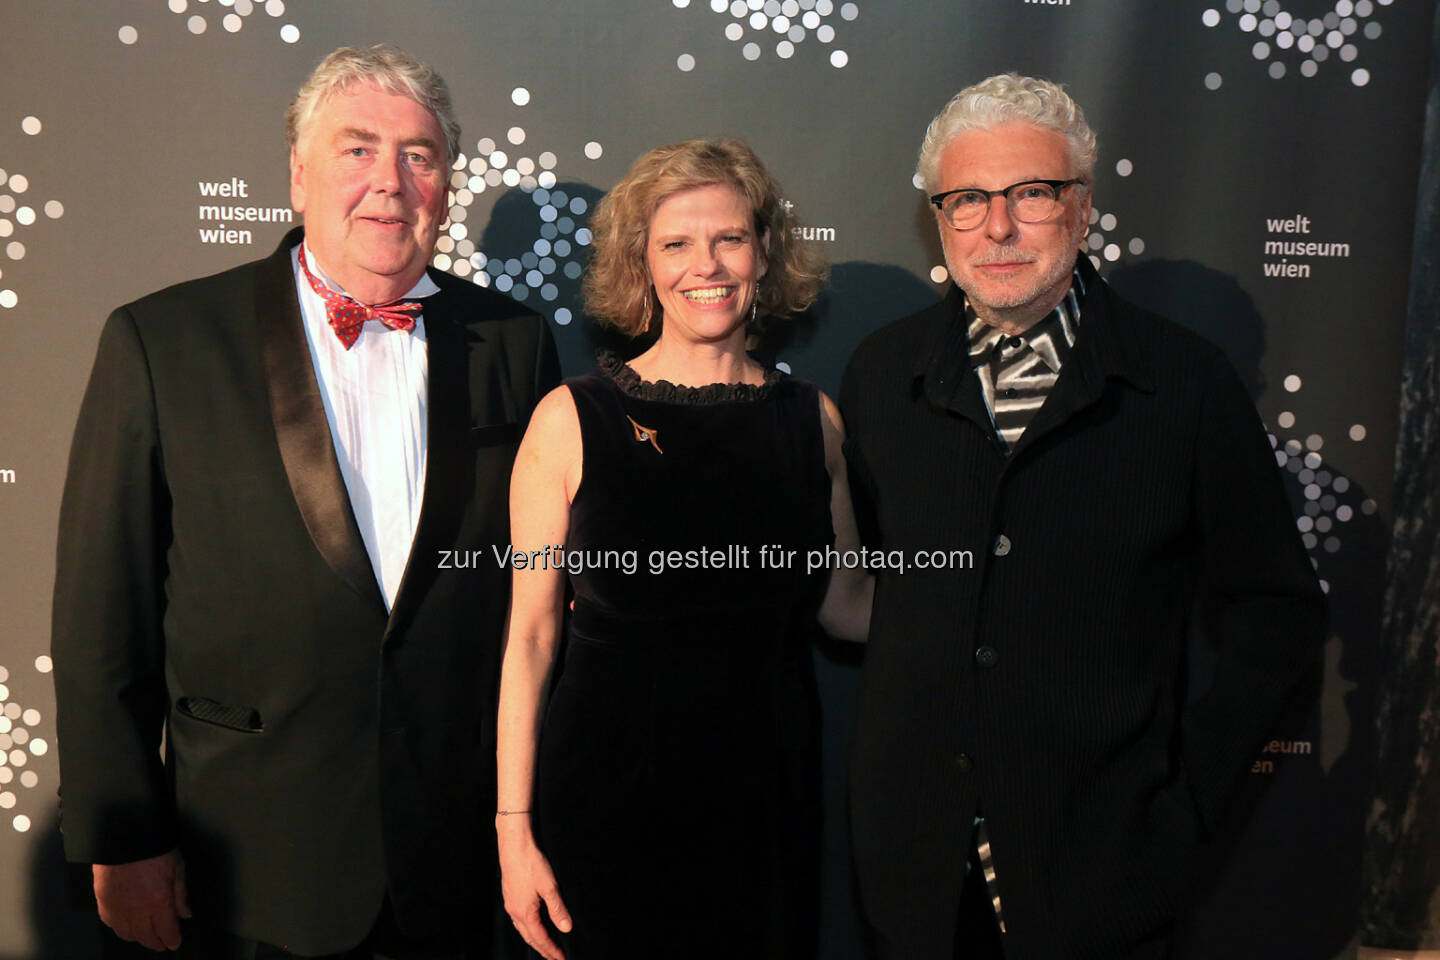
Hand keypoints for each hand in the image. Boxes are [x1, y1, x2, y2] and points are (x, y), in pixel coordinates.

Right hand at [93, 849, 190, 951]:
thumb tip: (185, 913)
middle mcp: (137, 911)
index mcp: (159, 902)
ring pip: (127, 934)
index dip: (172, 940)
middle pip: (146, 937)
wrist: (124, 836)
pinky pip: (111, 923)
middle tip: (162, 943)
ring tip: (146, 936)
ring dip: (138, 938)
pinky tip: (125, 926)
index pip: (167, 931)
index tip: (175, 942)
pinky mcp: (102, 902)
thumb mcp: (177, 867)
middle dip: (156, 943)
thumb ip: (180, 894)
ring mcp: (118, 908)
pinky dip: (120, 928)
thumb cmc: (153, 848)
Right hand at [498, 821, 571, 959]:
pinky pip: (518, 919)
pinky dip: (527, 927)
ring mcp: (510, 903)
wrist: (514, 845)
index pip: (540, 938)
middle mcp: (514, 911)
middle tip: (554, 957)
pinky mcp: (509, 895)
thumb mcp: (550, 887)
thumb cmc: (531, 863)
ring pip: (522, 929)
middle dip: (542, 949)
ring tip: (545, 945)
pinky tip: (532, 924)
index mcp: (524, 912)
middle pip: (529, 937)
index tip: (561, 958)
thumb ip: (558, 909)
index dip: (552, 950)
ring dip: (534, 939)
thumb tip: (566, 928)